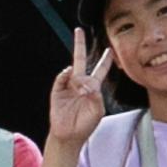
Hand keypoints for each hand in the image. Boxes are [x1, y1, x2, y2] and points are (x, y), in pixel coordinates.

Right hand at [45, 34, 107, 162]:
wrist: (69, 136)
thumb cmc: (85, 125)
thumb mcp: (98, 111)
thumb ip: (96, 96)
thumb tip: (86, 84)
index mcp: (93, 87)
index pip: (100, 70)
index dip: (105, 60)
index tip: (110, 49)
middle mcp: (80, 83)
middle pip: (80, 60)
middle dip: (79, 45)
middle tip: (79, 30)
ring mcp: (68, 86)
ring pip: (71, 69)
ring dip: (78, 76)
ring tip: (81, 91)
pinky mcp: (57, 91)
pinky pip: (61, 78)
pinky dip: (64, 75)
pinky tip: (69, 75)